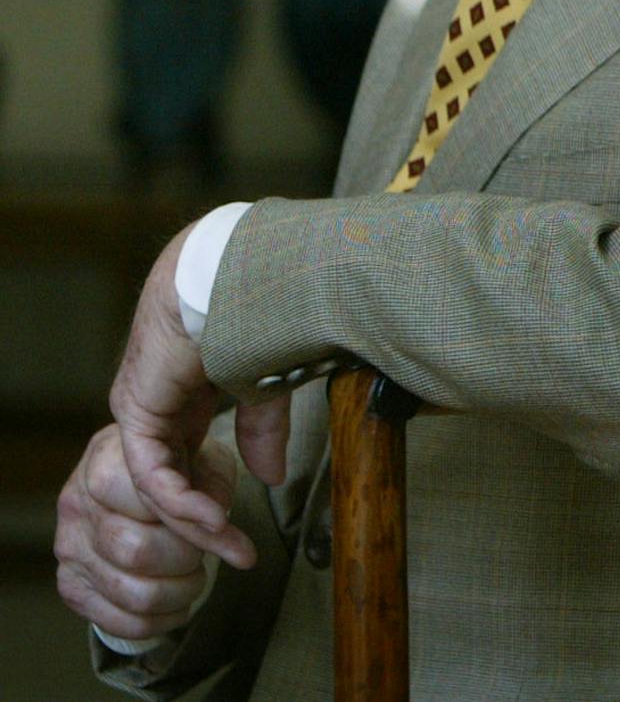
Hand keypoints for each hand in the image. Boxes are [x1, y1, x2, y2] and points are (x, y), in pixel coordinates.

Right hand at [55, 425, 223, 641]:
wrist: (135, 479)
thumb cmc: (177, 468)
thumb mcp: (202, 460)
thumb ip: (211, 490)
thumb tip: (227, 536)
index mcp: (106, 462)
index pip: (149, 501)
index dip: (193, 519)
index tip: (224, 524)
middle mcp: (77, 505)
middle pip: (138, 552)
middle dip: (186, 560)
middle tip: (203, 553)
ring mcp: (69, 547)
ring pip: (132, 593)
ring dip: (177, 594)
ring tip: (194, 577)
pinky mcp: (70, 583)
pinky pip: (113, 622)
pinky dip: (156, 622)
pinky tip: (176, 605)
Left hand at [109, 226, 286, 567]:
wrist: (237, 274)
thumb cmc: (258, 314)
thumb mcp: (266, 386)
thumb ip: (262, 430)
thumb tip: (271, 475)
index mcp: (186, 396)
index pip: (190, 464)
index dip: (217, 501)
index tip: (247, 534)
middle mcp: (158, 408)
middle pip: (172, 482)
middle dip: (205, 523)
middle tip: (238, 553)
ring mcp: (143, 411)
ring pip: (159, 486)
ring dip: (195, 522)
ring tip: (229, 546)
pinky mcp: (138, 412)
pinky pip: (152, 473)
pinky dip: (182, 501)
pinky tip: (213, 519)